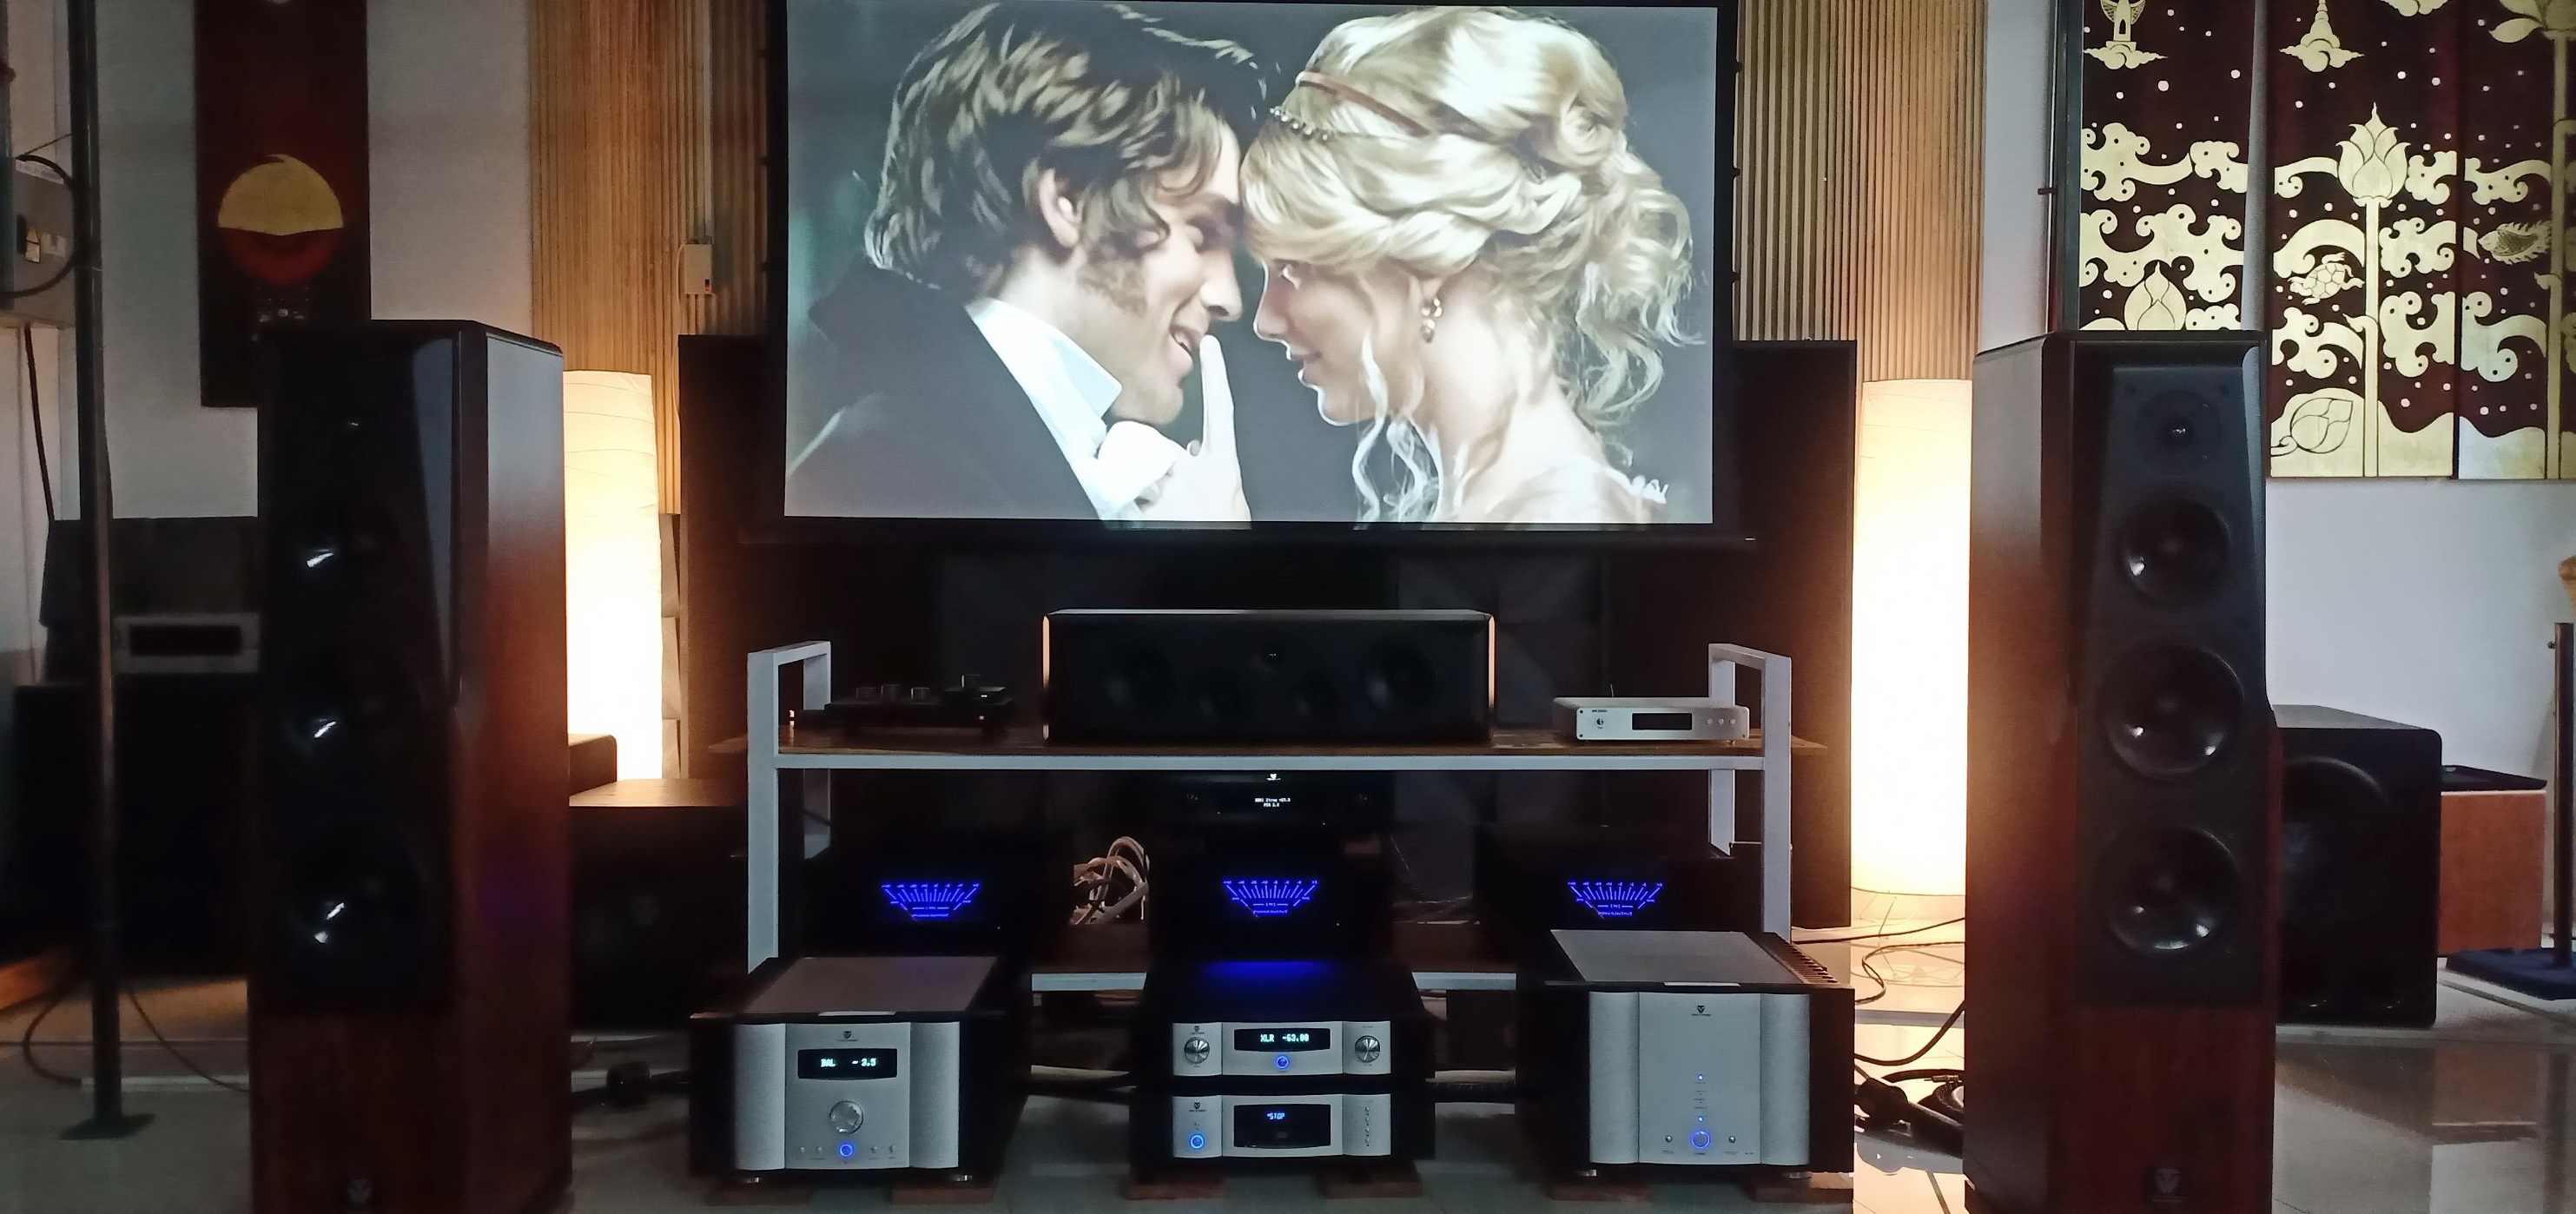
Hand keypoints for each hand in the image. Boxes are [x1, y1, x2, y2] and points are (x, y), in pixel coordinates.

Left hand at [1135, 336, 1248, 521]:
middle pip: (1162, 446)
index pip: (1221, 414)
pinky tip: (1144, 520)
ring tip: (1153, 506)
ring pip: (1140, 470)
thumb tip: (1191, 449)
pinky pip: (1126, 500)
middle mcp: (1194, 475)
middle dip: (1154, 461)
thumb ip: (1210, 468)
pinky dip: (1128, 508)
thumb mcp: (1229, 497)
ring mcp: (1169, 494)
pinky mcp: (1147, 515)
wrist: (1222, 572)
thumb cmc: (1224, 529)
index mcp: (1222, 468)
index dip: (1217, 379)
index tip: (1210, 346)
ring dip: (1140, 485)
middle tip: (1158, 484)